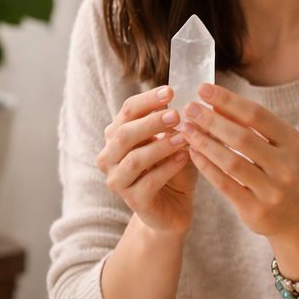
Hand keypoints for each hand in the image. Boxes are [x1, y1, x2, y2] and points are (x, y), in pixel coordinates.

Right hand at [97, 86, 196, 234]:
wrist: (174, 207)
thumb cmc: (173, 168)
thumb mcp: (172, 140)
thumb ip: (173, 122)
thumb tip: (188, 97)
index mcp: (116, 137)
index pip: (127, 111)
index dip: (147, 100)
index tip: (170, 91)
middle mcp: (110, 158)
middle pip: (124, 134)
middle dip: (151, 122)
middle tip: (177, 115)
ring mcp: (118, 181)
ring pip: (135, 159)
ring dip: (161, 146)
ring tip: (184, 138)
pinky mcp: (133, 201)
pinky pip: (149, 182)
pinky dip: (167, 168)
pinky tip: (184, 157)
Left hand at [180, 84, 298, 267]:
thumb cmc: (283, 173)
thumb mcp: (278, 147)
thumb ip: (251, 126)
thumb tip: (215, 102)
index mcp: (293, 142)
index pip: (257, 115)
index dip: (228, 100)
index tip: (204, 89)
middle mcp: (286, 166)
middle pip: (242, 137)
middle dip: (212, 120)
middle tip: (189, 108)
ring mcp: (272, 190)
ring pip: (231, 162)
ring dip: (205, 143)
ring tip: (186, 129)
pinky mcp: (256, 210)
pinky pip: (225, 185)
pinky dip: (207, 167)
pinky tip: (192, 153)